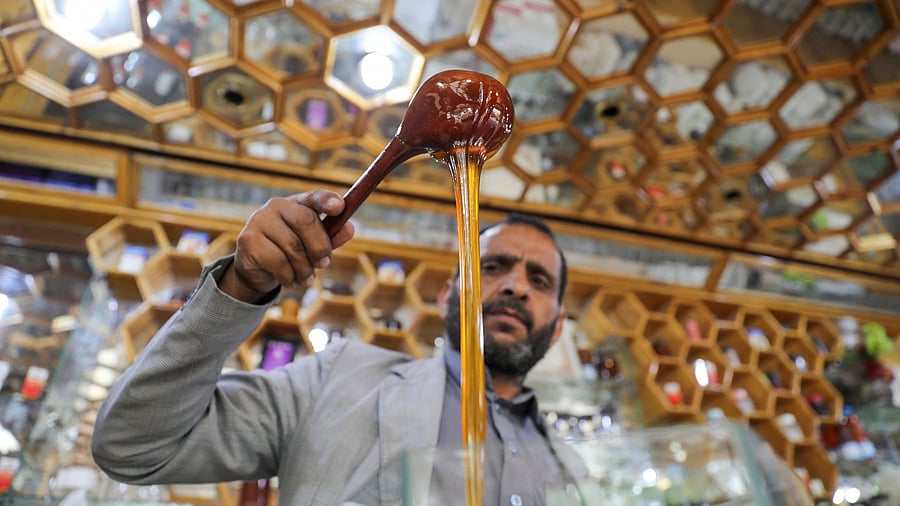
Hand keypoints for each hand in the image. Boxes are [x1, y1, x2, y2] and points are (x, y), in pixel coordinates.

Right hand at [220, 190, 354, 302]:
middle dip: (319, 247)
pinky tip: (289, 279)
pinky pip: (277, 261)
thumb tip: (349, 228)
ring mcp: (259, 220)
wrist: (257, 271)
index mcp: (297, 204)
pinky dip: (288, 276)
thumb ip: (331, 237)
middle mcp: (276, 206)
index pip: (314, 197)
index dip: (327, 200)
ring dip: (305, 269)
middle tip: (324, 264)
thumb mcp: (314, 245)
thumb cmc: (290, 253)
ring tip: (306, 278)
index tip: (340, 207)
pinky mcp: (248, 240)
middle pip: (305, 221)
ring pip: (292, 246)